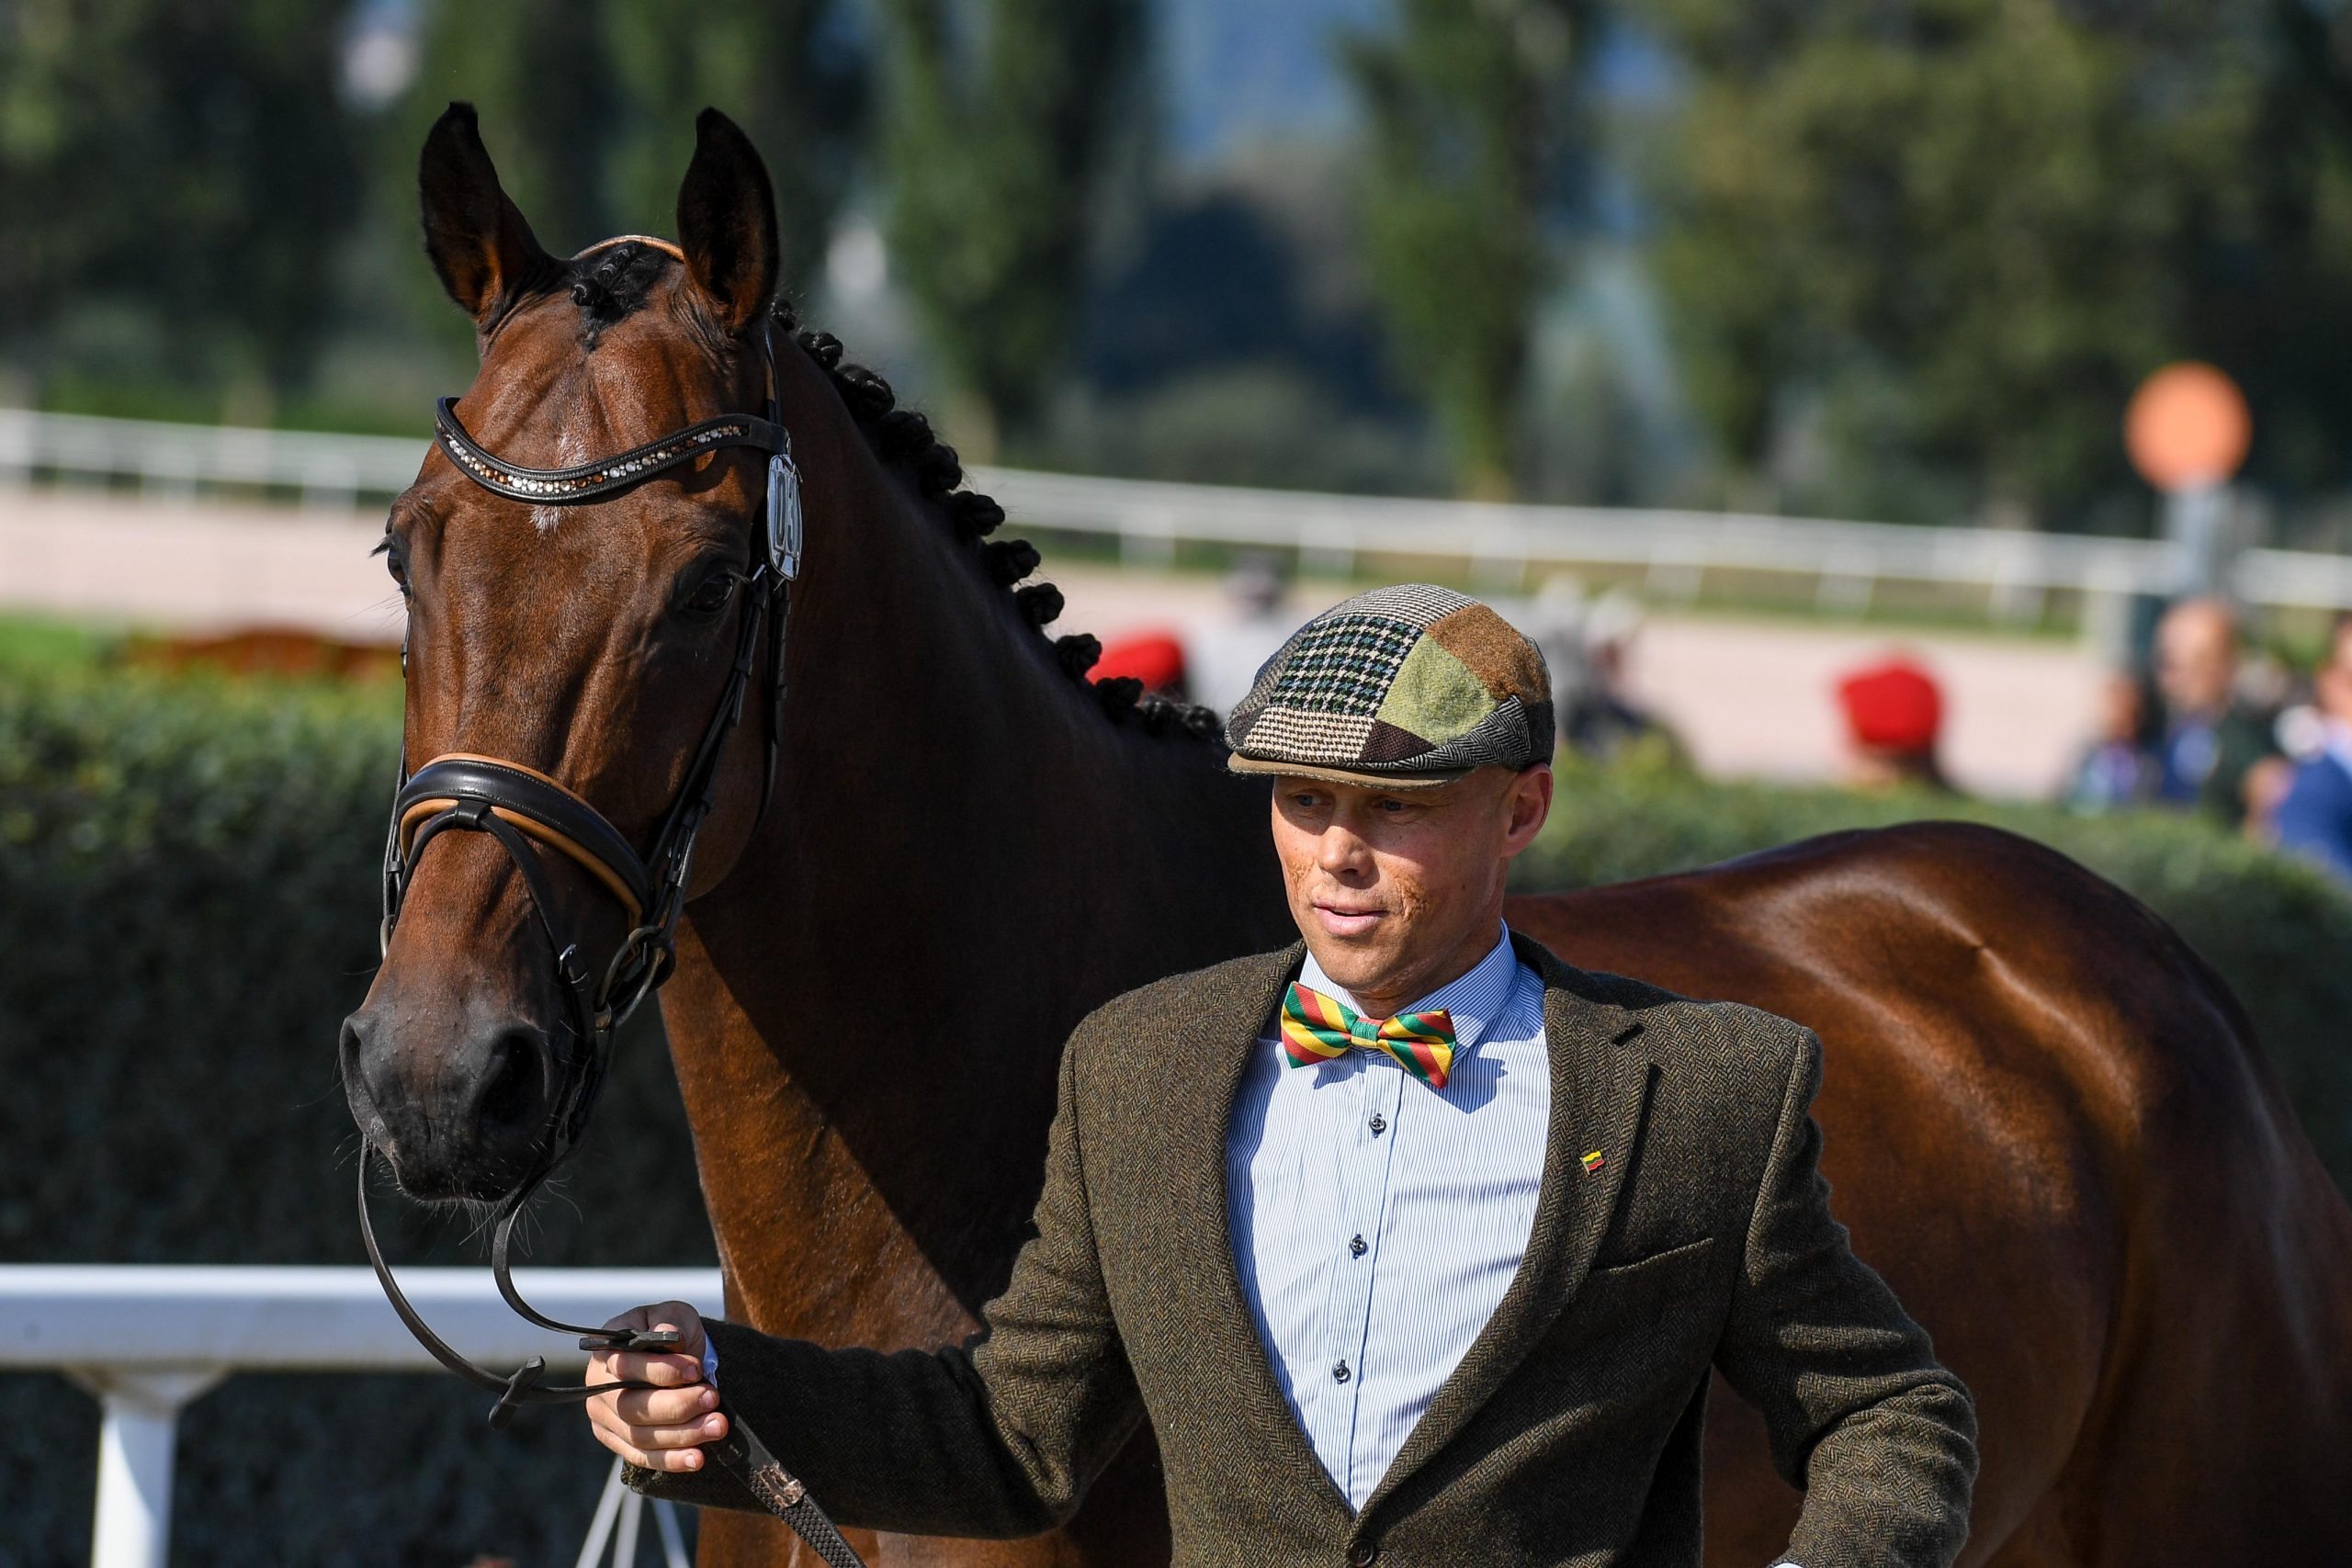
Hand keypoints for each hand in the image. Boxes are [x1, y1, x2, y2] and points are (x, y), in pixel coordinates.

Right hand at [585, 1301, 726, 1472]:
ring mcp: (605, 1418)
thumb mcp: (674, 1315)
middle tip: (713, 1399)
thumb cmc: (671, 1332)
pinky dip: (671, 1460)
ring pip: (640, 1436)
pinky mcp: (618, 1442)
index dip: (661, 1371)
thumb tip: (667, 1336)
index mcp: (606, 1350)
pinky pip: (642, 1457)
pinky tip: (697, 1458)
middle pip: (631, 1407)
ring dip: (682, 1435)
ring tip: (718, 1426)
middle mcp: (598, 1386)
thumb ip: (671, 1322)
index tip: (697, 1369)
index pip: (625, 1365)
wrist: (678, 1355)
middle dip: (676, 1406)